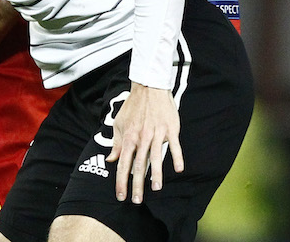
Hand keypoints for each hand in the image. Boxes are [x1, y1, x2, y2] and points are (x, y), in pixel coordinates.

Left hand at [106, 82, 183, 203]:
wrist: (149, 88)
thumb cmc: (133, 108)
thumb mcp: (119, 124)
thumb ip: (116, 144)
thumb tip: (111, 160)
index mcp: (129, 138)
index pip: (123, 164)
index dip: (121, 181)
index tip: (121, 196)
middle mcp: (142, 138)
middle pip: (139, 165)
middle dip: (137, 185)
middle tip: (137, 200)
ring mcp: (157, 134)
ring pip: (156, 158)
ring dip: (156, 174)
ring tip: (156, 189)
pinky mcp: (170, 129)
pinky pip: (174, 146)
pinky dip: (177, 157)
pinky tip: (179, 169)